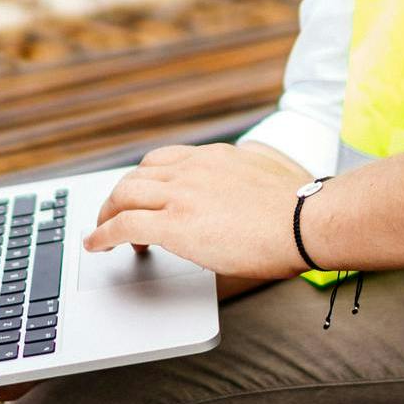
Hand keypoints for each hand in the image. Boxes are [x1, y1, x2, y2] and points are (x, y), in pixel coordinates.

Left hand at [87, 143, 314, 280]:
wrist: (307, 221)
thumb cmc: (303, 208)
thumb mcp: (273, 175)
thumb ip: (254, 173)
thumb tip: (258, 178)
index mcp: (216, 158)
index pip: (165, 160)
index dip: (147, 179)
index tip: (143, 193)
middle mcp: (193, 169)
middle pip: (137, 175)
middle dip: (120, 197)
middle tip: (115, 215)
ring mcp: (181, 195)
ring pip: (124, 195)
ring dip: (107, 214)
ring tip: (102, 232)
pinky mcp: (174, 224)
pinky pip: (123, 226)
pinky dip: (102, 235)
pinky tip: (96, 246)